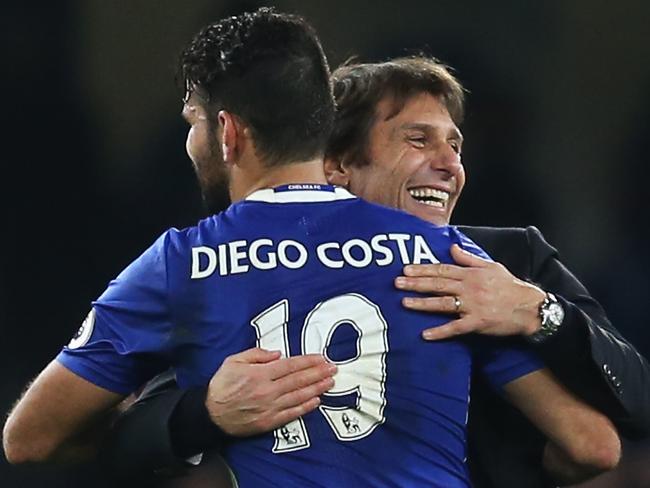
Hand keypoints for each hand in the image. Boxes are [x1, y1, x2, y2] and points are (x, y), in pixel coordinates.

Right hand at [205, 348, 335, 435]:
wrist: (210, 414)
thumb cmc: (221, 385)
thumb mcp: (234, 361)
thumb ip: (256, 354)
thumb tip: (278, 354)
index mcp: (259, 374)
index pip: (290, 365)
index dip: (308, 361)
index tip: (321, 358)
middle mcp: (267, 390)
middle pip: (298, 380)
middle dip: (318, 373)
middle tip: (333, 368)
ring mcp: (269, 407)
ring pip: (298, 396)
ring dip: (317, 388)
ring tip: (330, 382)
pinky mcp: (268, 422)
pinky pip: (291, 414)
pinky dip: (305, 407)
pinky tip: (317, 401)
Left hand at [395, 244, 545, 340]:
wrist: (530, 307)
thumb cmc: (511, 286)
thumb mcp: (491, 266)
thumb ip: (469, 258)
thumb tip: (452, 248)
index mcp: (471, 274)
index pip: (442, 270)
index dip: (423, 269)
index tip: (406, 268)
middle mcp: (469, 288)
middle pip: (438, 285)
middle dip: (416, 283)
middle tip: (397, 283)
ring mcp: (472, 306)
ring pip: (443, 304)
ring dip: (422, 304)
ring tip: (404, 303)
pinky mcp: (477, 323)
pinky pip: (456, 328)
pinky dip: (441, 332)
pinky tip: (425, 334)